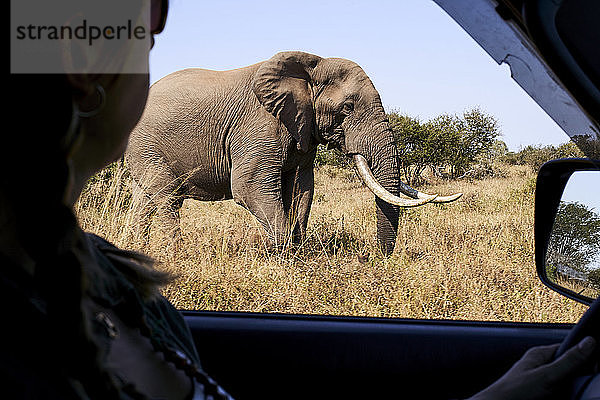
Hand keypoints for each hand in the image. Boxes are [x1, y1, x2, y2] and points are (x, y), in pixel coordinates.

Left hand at [468, 336, 595, 399]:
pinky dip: (561, 395)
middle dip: (575, 376)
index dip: (582, 357)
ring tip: (563, 393)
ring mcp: (539, 380)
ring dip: (568, 389)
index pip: (567, 349)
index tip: (593, 365)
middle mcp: (539, 366)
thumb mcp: (547, 375)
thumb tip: (589, 342)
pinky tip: (561, 397)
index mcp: (539, 354)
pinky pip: (557, 392)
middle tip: (574, 384)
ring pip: (564, 383)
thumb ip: (568, 361)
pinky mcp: (539, 394)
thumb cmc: (515, 392)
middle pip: (567, 368)